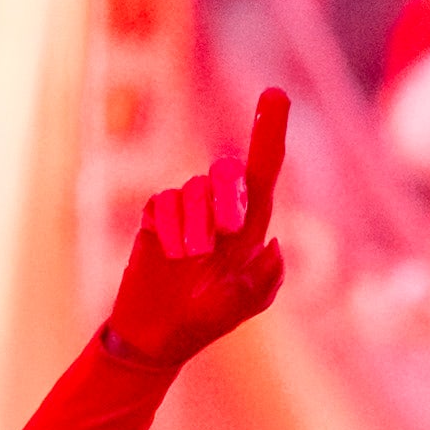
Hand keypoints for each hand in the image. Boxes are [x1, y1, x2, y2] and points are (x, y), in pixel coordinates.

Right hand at [104, 89, 288, 367]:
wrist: (154, 336)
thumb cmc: (202, 322)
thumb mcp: (239, 308)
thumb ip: (262, 282)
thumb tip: (274, 246)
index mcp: (248, 229)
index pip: (263, 174)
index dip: (269, 134)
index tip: (275, 93)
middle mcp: (219, 212)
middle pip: (229, 173)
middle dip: (229, 198)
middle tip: (226, 232)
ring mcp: (185, 212)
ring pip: (195, 190)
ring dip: (196, 229)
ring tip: (188, 262)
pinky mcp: (154, 217)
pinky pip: (164, 203)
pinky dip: (169, 230)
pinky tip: (166, 255)